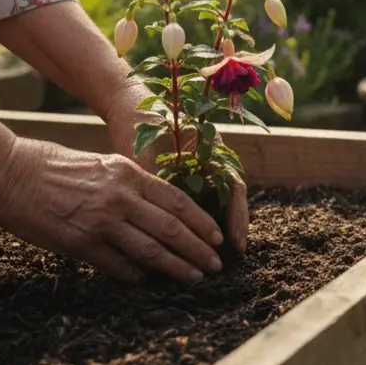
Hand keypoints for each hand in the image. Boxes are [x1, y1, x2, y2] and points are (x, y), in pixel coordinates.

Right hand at [0, 136, 225, 283]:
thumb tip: (158, 208)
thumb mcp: (102, 164)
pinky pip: (117, 265)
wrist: (7, 174)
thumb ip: (130, 184)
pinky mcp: (79, 244)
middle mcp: (120, 198)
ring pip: (151, 251)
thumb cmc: (52, 165)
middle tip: (215, 266)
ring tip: (193, 278)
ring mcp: (101, 222)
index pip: (179, 201)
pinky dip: (135, 275)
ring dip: (176, 268)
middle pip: (172, 230)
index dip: (202, 223)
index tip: (218, 237)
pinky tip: (145, 282)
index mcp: (128, 174)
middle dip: (198, 251)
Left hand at [101, 80, 249, 254]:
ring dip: (215, 227)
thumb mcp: (151, 154)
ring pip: (217, 201)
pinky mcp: (189, 174)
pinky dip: (197, 220)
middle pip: (230, 198)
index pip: (234, 186)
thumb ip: (160, 183)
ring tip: (211, 255)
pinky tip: (190, 241)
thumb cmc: (142, 124)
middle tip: (227, 258)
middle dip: (232, 228)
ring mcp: (204, 166)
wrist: (129, 106)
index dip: (236, 216)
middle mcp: (214, 159)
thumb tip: (163, 223)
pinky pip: (199, 200)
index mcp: (213, 148)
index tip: (233, 242)